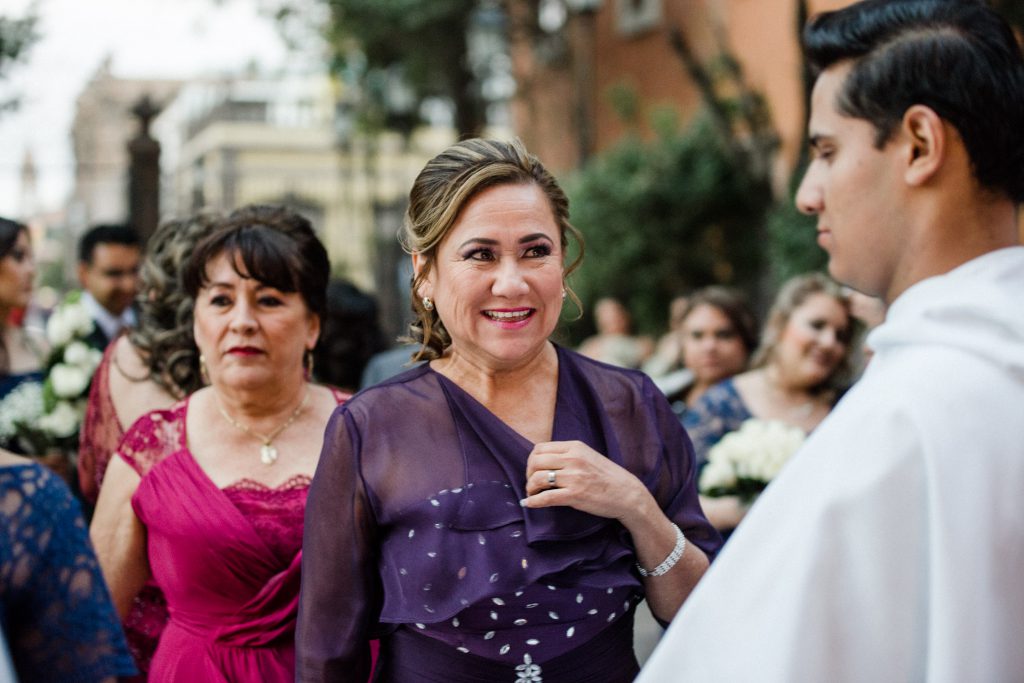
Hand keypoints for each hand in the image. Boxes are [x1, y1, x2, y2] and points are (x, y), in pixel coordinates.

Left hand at [522, 440, 649, 523]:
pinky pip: (546, 497)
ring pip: (537, 478)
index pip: (540, 448)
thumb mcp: (588, 456)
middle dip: (528, 474)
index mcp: (575, 447)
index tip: (533, 470)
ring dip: (530, 487)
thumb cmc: (608, 477)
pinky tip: (529, 504)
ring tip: (532, 493)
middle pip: (535, 461)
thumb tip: (544, 461)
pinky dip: (533, 501)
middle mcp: (573, 459)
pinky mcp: (574, 495)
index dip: (531, 460)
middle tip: (531, 483)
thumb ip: (568, 456)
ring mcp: (574, 477)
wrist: (627, 494)